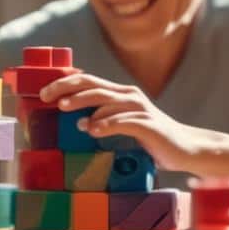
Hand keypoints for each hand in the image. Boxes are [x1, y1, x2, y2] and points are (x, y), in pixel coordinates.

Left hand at [40, 74, 209, 171]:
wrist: (184, 148)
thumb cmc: (150, 137)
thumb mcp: (123, 124)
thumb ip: (104, 119)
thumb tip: (78, 120)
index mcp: (121, 94)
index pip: (88, 81)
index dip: (65, 83)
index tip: (43, 92)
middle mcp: (129, 96)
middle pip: (93, 85)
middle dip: (67, 88)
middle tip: (47, 97)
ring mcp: (140, 109)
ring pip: (106, 100)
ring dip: (84, 104)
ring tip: (65, 112)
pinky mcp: (148, 125)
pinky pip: (124, 121)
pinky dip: (107, 124)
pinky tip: (92, 130)